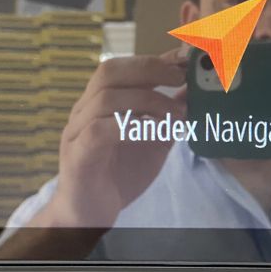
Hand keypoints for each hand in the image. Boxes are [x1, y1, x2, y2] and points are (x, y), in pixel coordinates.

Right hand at [39, 47, 187, 227]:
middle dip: (149, 70)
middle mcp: (84, 110)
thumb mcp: (153, 140)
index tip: (186, 58)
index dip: (155, 58)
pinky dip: (130, 126)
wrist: (90, 213)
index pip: (123, 66)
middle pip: (109, 72)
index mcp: (100, 102)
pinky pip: (98, 131)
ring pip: (105, 98)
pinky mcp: (77, 156)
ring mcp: (77, 132)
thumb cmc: (119, 174)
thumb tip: (193, 90)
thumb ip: (169, 115)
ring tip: (176, 114)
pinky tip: (155, 131)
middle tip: (180, 79)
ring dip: (147, 100)